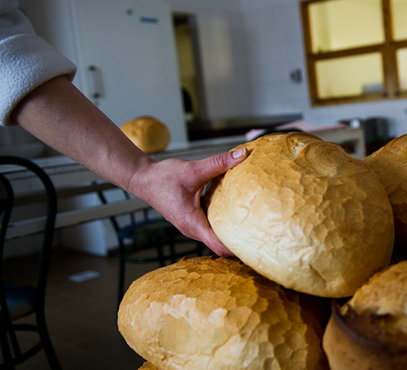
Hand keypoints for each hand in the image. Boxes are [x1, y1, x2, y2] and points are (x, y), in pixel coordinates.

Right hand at [127, 147, 248, 255]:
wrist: (143, 179)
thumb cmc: (163, 177)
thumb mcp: (193, 169)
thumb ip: (219, 163)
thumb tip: (243, 154)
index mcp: (192, 222)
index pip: (218, 245)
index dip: (237, 248)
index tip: (255, 247)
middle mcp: (192, 229)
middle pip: (220, 245)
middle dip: (240, 242)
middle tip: (263, 235)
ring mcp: (192, 226)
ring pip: (216, 236)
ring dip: (232, 233)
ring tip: (255, 227)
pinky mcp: (193, 220)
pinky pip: (212, 227)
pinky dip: (224, 224)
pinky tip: (238, 215)